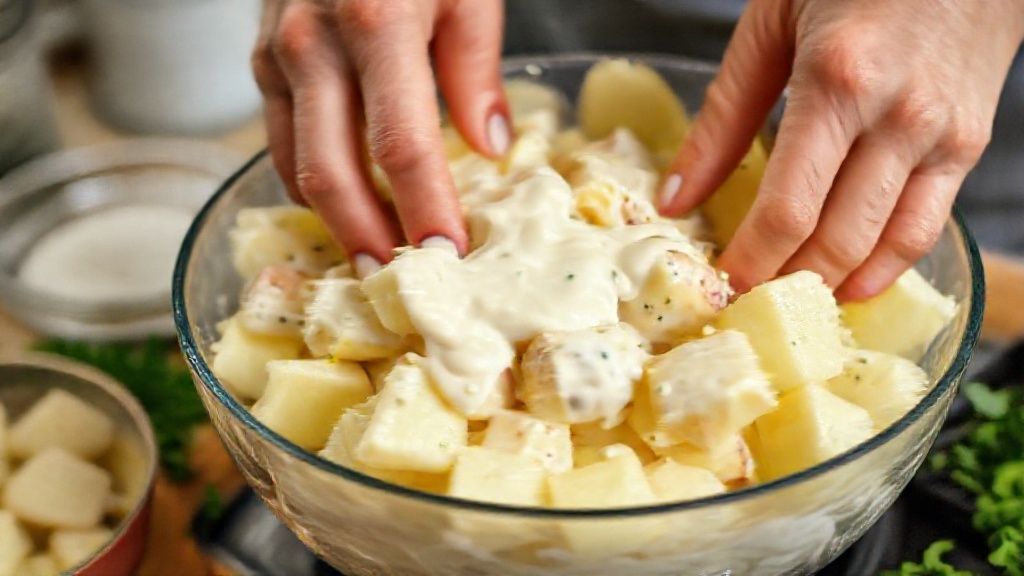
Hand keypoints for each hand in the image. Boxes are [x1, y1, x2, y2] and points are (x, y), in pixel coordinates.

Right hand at [251, 0, 508, 272]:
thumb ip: (474, 66)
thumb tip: (489, 146)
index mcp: (376, 24)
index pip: (401, 145)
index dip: (424, 208)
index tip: (449, 256)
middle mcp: (313, 46)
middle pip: (332, 174)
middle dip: (368, 239)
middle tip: (401, 288)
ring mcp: (278, 55)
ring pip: (297, 167)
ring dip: (336, 222)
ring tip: (376, 261)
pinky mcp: (261, 61)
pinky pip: (281, 141)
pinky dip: (312, 184)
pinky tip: (346, 206)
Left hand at [658, 0, 1023, 298]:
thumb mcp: (769, 27)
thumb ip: (721, 118)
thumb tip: (675, 199)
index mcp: (837, 82)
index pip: (787, 210)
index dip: (751, 260)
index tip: (720, 284)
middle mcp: (897, 117)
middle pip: (835, 239)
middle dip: (785, 282)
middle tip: (747, 302)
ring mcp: (941, 134)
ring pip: (884, 245)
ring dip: (832, 285)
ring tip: (789, 299)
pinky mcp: (968, 142)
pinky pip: (927, 226)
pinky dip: (887, 266)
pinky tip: (850, 281)